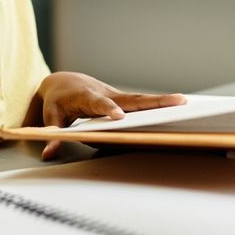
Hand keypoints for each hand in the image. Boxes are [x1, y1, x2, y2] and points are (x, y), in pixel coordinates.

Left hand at [33, 72, 185, 160]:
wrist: (64, 82)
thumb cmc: (58, 100)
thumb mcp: (51, 117)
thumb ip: (53, 135)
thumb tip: (49, 153)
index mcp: (86, 96)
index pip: (99, 103)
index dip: (108, 109)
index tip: (119, 116)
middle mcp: (106, 93)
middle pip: (131, 98)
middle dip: (153, 100)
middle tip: (176, 101)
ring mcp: (117, 96)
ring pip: (140, 99)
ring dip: (161, 101)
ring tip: (185, 104)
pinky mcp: (123, 100)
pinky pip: (141, 103)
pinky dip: (158, 106)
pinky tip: (177, 110)